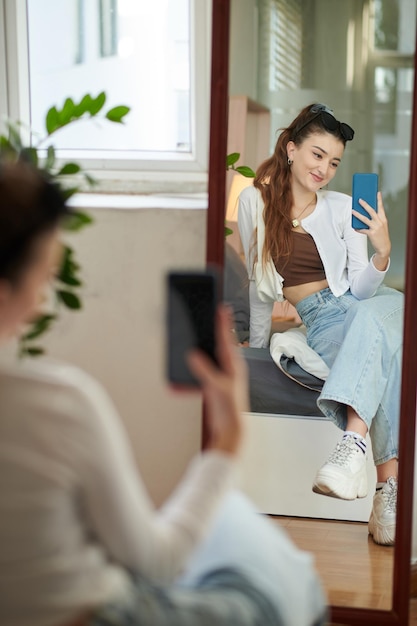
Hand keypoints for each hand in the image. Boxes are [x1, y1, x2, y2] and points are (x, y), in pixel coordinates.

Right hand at [187, 305, 248, 455]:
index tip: (221, 307)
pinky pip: (196, 379)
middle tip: (199, 321)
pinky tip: (174, 386)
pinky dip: (185, 383)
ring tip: (181, 356)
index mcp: (233, 365)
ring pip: (203, 362)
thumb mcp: (216, 387)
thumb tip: (193, 356)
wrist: (230, 429)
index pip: (226, 339)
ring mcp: (219, 377)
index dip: (223, 323)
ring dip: (191, 362)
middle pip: (214, 346)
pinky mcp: (211, 386)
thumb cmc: (230, 409)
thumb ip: (204, 371)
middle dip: (204, 336)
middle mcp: (227, 368)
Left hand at [352, 191, 390, 269]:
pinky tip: (354, 227)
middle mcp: (380, 222)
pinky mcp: (371, 234)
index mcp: (383, 219)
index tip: (377, 193)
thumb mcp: (381, 226)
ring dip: (358, 214)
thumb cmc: (381, 235)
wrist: (384, 247)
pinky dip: (358, 228)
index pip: (381, 207)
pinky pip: (363, 230)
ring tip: (352, 211)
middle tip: (359, 200)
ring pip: (365, 219)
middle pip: (371, 211)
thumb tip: (365, 214)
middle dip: (365, 204)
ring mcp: (376, 228)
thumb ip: (375, 220)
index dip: (379, 200)